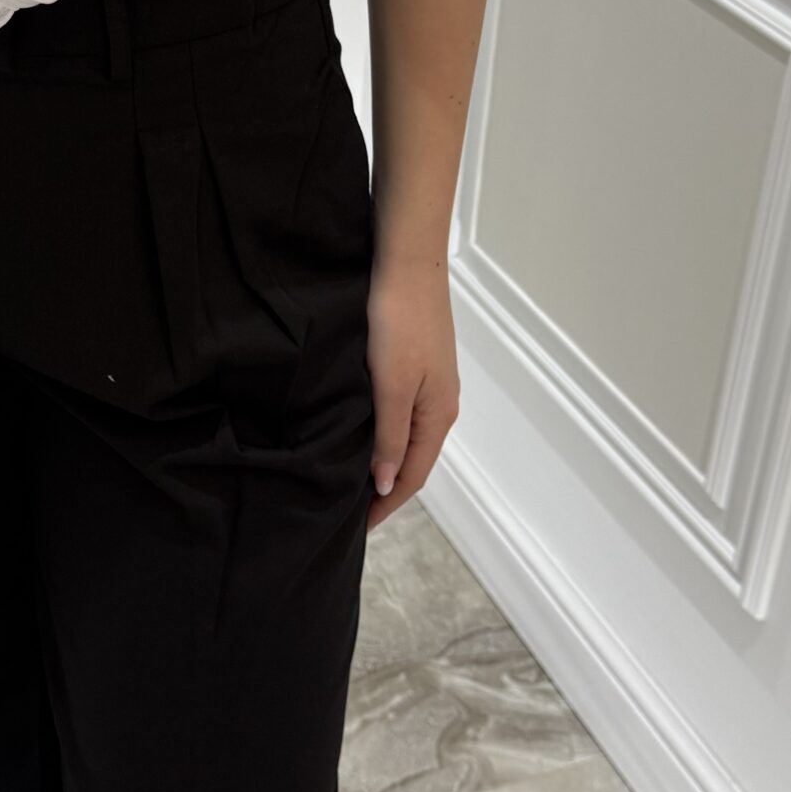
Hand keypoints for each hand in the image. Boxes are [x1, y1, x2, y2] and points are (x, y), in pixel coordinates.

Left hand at [365, 251, 458, 528]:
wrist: (407, 264)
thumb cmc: (399, 324)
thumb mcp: (392, 386)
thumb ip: (390, 437)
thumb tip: (386, 484)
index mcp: (438, 415)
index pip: (412, 475)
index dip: (387, 504)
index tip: (358, 527)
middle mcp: (440, 404)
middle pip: (413, 460)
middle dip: (386, 489)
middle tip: (350, 511)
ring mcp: (430, 383)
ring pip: (407, 437)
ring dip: (384, 462)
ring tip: (352, 480)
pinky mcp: (416, 364)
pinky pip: (402, 414)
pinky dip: (383, 435)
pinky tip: (363, 435)